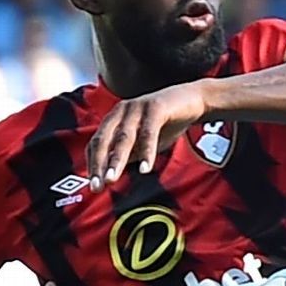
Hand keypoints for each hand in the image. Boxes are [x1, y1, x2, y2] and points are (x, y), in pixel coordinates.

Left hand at [87, 81, 208, 189]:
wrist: (193, 99)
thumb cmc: (166, 122)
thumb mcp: (142, 142)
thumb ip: (127, 155)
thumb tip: (110, 175)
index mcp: (115, 119)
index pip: (96, 143)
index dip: (93, 164)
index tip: (94, 186)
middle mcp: (121, 111)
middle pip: (104, 140)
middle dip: (99, 164)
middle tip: (97, 186)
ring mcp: (137, 108)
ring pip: (124, 137)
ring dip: (116, 160)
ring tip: (112, 179)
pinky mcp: (155, 107)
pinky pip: (148, 133)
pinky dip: (146, 151)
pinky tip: (145, 169)